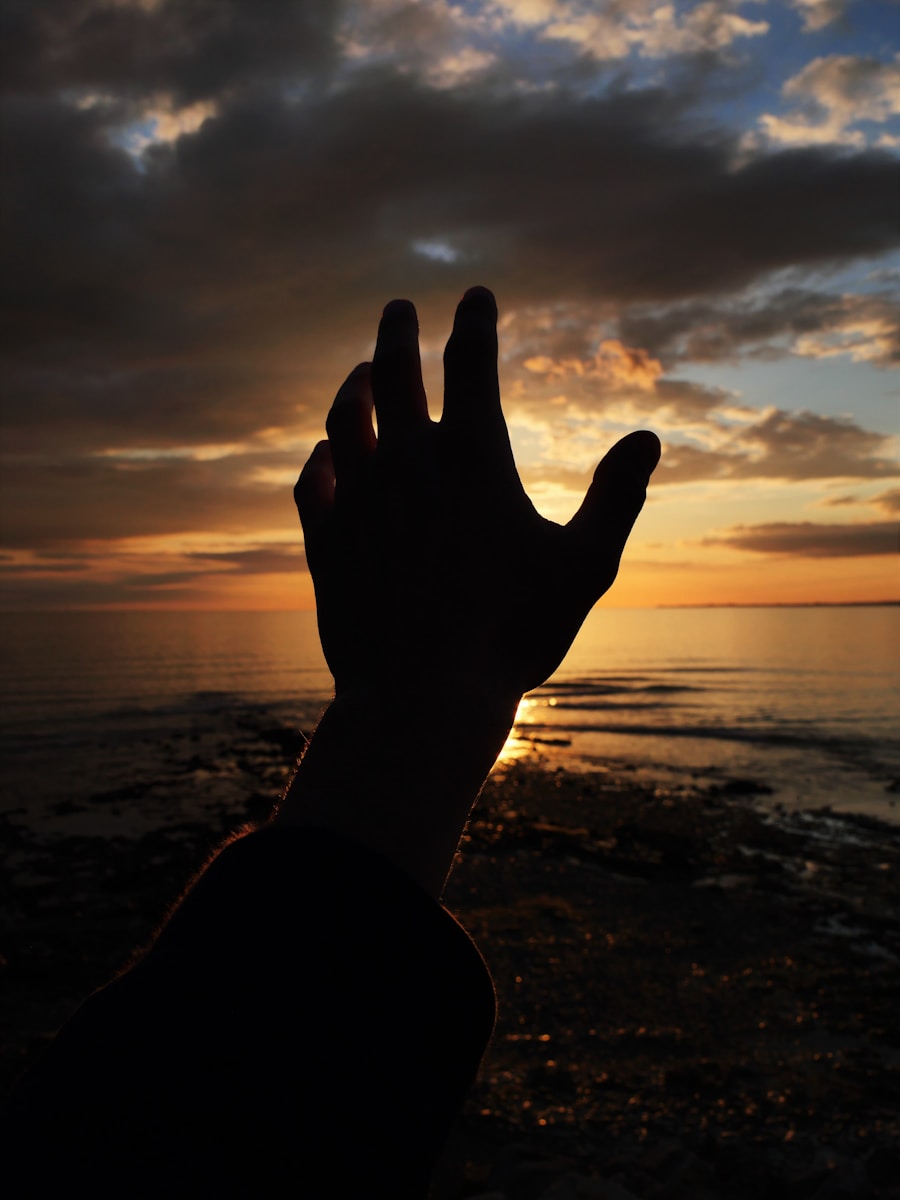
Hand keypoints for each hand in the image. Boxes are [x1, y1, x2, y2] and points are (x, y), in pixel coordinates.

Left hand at [295, 286, 659, 707]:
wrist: (421, 697)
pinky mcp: (325, 541)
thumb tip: (648, 438)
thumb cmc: (513, 635)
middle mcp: (407, 464)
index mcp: (472, 459)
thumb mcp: (584, 567)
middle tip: (398, 308)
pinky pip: (314, 484)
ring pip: (344, 420)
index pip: (471, 365)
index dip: (475, 323)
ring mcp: (358, 500)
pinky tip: (324, 456)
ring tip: (358, 372)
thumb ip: (616, 498)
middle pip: (393, 373)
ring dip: (352, 386)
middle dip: (397, 333)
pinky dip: (320, 460)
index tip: (476, 296)